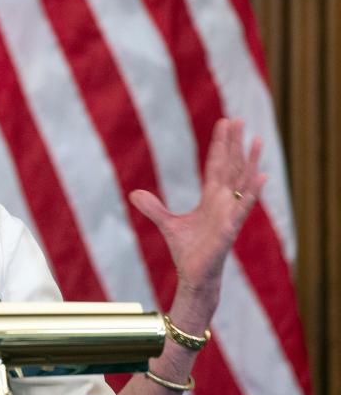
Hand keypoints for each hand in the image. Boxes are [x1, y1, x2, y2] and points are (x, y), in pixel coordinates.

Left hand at [129, 118, 265, 297]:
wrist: (195, 275)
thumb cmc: (188, 250)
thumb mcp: (167, 224)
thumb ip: (153, 208)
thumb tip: (134, 194)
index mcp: (211, 198)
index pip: (216, 165)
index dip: (220, 145)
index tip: (224, 123)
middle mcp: (224, 202)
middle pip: (231, 166)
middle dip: (234, 144)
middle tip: (238, 119)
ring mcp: (229, 213)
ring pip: (242, 182)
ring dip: (249, 161)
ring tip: (257, 139)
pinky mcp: (229, 228)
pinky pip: (243, 207)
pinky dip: (252, 192)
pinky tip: (261, 176)